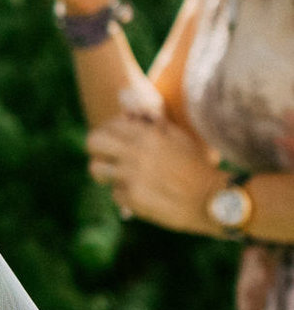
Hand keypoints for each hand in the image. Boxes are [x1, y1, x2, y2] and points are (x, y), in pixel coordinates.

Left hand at [85, 115, 222, 232]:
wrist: (215, 200)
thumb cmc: (198, 167)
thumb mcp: (178, 138)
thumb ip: (153, 124)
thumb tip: (130, 109)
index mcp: (147, 135)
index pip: (108, 126)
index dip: (109, 133)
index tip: (116, 142)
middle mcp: (136, 153)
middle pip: (93, 142)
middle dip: (97, 150)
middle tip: (106, 158)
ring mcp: (132, 176)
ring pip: (96, 169)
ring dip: (106, 174)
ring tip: (117, 178)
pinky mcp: (133, 198)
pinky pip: (115, 193)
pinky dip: (125, 196)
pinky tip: (141, 195)